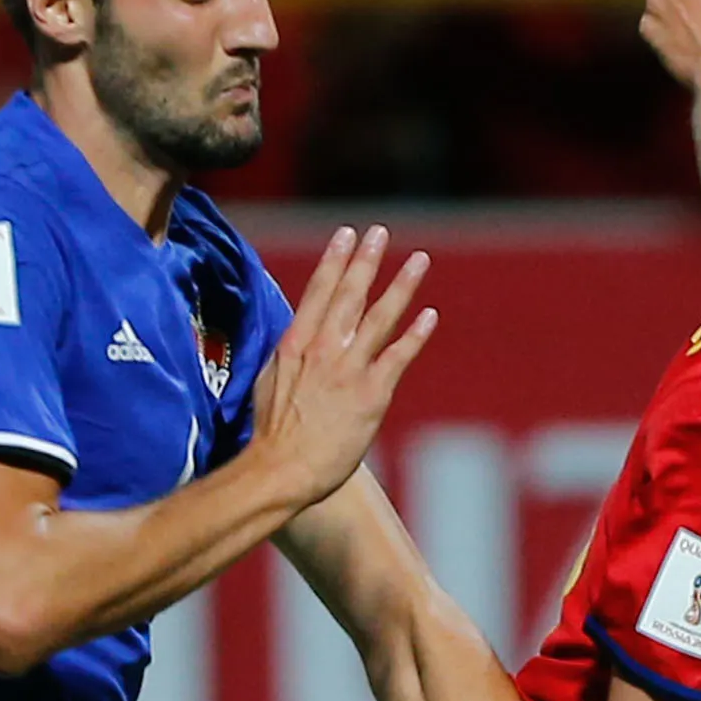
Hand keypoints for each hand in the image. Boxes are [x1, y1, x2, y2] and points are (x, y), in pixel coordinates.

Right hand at [247, 225, 434, 511]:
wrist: (281, 468)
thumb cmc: (272, 435)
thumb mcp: (271, 383)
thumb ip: (289, 358)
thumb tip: (295, 343)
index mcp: (294, 344)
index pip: (318, 291)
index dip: (335, 261)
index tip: (347, 235)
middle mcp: (323, 349)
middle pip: (349, 294)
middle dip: (366, 260)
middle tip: (380, 232)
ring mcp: (348, 369)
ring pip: (379, 317)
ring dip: (401, 286)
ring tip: (419, 261)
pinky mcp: (371, 394)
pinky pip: (398, 356)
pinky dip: (415, 334)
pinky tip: (430, 314)